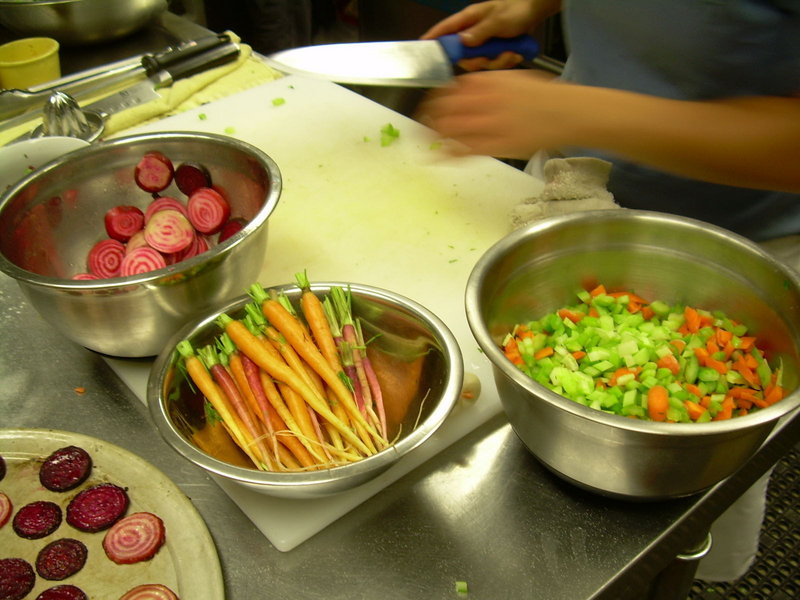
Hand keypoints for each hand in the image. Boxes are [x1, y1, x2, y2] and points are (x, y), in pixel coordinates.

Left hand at [418, 69, 569, 158]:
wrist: (565, 113)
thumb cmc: (544, 96)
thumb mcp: (514, 79)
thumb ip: (489, 83)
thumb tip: (467, 89)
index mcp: (488, 82)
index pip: (451, 89)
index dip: (436, 99)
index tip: (430, 105)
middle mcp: (484, 101)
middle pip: (444, 109)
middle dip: (429, 118)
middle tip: (422, 126)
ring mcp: (488, 124)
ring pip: (449, 130)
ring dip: (433, 136)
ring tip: (425, 143)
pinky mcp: (494, 146)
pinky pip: (463, 151)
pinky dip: (445, 154)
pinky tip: (436, 158)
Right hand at [420, 0, 558, 70]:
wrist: (534, 12)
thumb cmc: (515, 9)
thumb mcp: (498, 20)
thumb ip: (480, 32)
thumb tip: (463, 42)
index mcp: (469, 19)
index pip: (445, 29)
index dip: (433, 38)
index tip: (423, 47)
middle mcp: (473, 32)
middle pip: (463, 55)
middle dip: (478, 61)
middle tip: (489, 58)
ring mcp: (483, 42)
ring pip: (480, 62)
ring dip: (496, 61)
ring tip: (510, 52)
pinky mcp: (493, 50)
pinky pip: (493, 64)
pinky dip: (505, 61)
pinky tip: (514, 53)